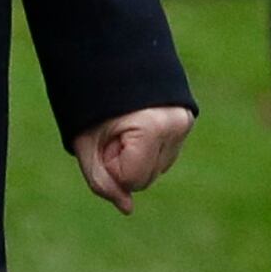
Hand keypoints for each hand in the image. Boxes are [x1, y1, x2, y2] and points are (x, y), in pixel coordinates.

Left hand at [71, 106, 194, 211]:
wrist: (104, 62)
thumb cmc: (88, 104)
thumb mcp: (85, 142)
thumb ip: (101, 179)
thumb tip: (127, 209)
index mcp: (154, 128)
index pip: (133, 179)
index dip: (111, 165)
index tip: (102, 139)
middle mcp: (177, 126)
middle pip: (147, 177)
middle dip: (122, 162)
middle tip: (110, 131)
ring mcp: (184, 122)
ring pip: (157, 168)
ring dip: (135, 156)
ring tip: (122, 126)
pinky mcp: (185, 120)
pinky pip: (163, 154)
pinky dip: (146, 148)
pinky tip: (135, 126)